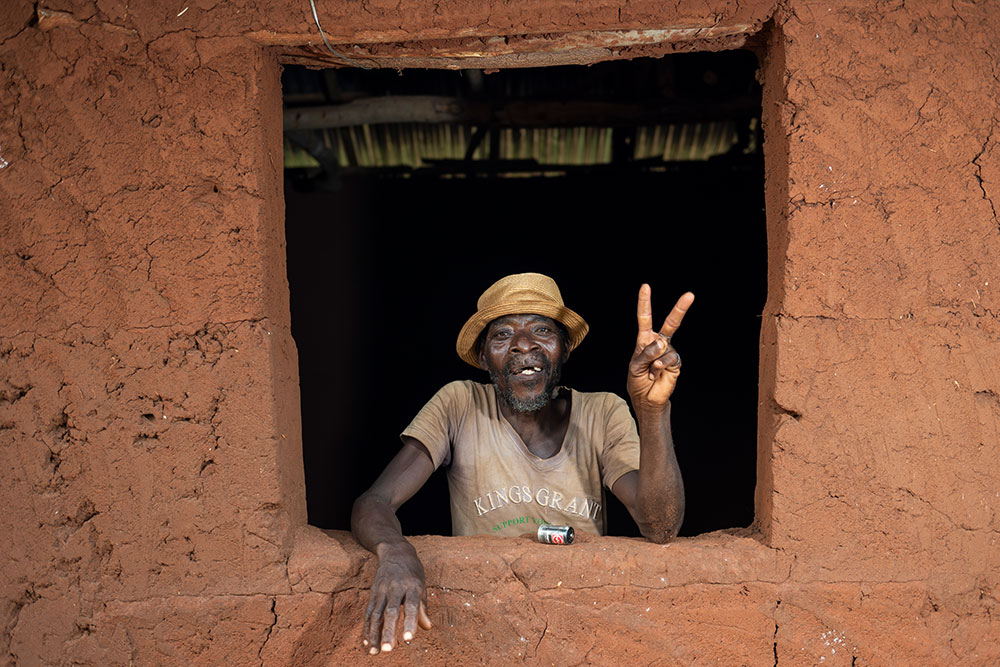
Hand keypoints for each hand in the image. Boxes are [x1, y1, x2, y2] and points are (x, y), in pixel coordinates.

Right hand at [364, 542, 432, 653]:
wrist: (395, 552)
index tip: (408, 639)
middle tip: (388, 650)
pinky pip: (368, 612)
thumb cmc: (412, 572)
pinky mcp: (373, 593)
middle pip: (390, 611)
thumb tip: (427, 627)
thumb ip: (422, 607)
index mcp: (411, 586)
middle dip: (388, 631)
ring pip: (376, 614)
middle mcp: (395, 588)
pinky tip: (368, 643)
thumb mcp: (422, 586)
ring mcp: (382, 590)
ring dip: (375, 634)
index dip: (410, 622)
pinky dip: (367, 628)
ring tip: (375, 652)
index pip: (411, 606)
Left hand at [627, 284, 694, 409]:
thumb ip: (645, 353)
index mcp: (645, 340)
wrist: (648, 399)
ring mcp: (669, 352)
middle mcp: (659, 342)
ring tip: (650, 371)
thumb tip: (662, 342)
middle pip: (670, 323)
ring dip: (652, 360)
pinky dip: (659, 367)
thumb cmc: (638, 381)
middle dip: (680, 309)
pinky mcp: (676, 362)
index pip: (645, 318)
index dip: (645, 302)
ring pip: (663, 347)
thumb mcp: (635, 366)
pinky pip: (668, 358)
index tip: (645, 286)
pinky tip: (656, 374)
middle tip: (690, 295)